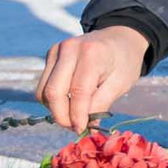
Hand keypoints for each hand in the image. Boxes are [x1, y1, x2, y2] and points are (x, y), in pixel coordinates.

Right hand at [35, 24, 149, 134]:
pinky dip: (53, 100)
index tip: (82, 130)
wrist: (119, 37)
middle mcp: (69, 49)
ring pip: (44, 91)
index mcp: (92, 53)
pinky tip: (68, 104)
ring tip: (74, 117)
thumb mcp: (120, 83)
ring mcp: (56, 50)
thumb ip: (101, 104)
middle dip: (62, 116)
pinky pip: (44, 85)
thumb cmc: (124, 61)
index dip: (77, 115)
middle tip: (76, 128)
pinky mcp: (50, 55)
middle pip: (54, 92)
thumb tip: (86, 127)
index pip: (78, 91)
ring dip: (56, 110)